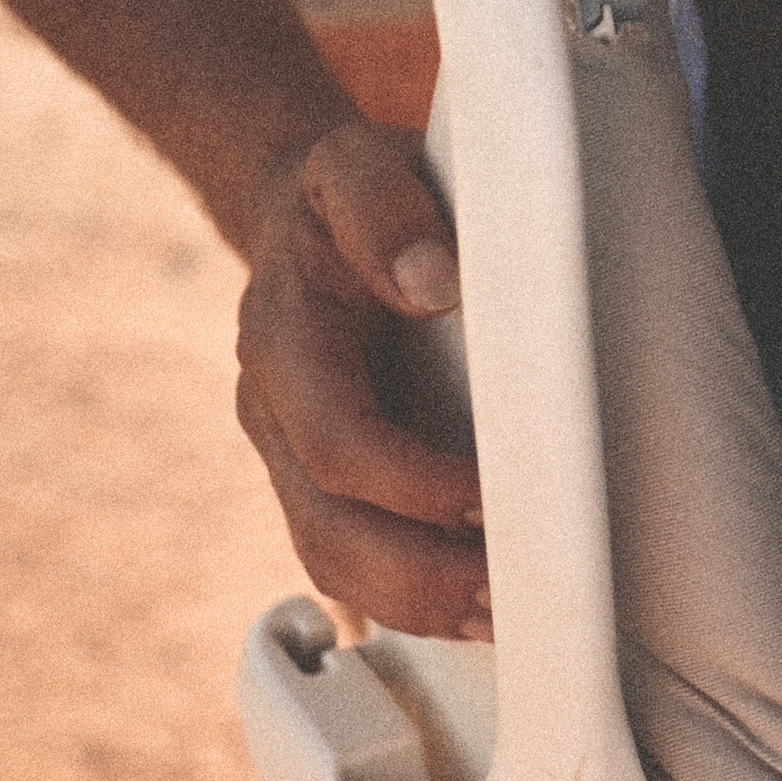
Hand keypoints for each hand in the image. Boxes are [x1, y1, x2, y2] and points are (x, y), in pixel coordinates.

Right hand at [234, 119, 490, 636]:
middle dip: (418, 572)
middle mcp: (275, 410)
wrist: (305, 214)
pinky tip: (471, 611)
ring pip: (333, 560)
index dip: (408, 482)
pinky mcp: (321, 479)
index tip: (486, 496)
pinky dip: (406, 597)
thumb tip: (434, 282)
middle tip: (506, 592)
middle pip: (328, 527)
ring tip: (501, 618)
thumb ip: (385, 209)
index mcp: (284, 339)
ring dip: (415, 603)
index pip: (337, 439)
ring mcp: (291, 454)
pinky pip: (349, 559)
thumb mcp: (357, 162)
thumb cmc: (347, 192)